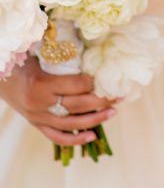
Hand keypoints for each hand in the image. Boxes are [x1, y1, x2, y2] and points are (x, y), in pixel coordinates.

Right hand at [0, 56, 116, 145]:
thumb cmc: (21, 61)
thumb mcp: (39, 53)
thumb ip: (61, 54)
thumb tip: (91, 47)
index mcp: (41, 84)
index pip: (76, 86)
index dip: (94, 82)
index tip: (107, 77)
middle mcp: (40, 104)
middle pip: (78, 105)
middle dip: (101, 101)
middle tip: (119, 96)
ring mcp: (38, 118)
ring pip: (71, 124)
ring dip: (95, 120)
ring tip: (113, 112)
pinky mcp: (36, 125)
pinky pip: (57, 137)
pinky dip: (75, 140)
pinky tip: (93, 136)